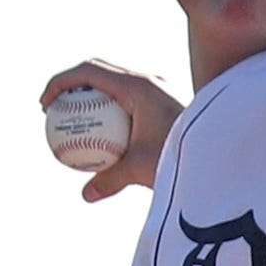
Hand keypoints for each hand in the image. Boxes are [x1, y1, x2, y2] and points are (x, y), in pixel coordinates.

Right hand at [40, 59, 184, 202]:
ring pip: (111, 81)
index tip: (45, 105)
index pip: (88, 71)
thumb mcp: (141, 170)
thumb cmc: (182, 156)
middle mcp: (147, 81)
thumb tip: (85, 195)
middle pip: (97, 70)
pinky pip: (125, 96)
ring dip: (88, 94)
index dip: (60, 82)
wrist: (221, 151)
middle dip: (69, 84)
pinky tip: (99, 133)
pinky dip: (106, 107)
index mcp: (137, 86)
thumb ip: (110, 180)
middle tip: (53, 110)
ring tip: (71, 120)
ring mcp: (155, 88)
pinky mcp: (161, 99)